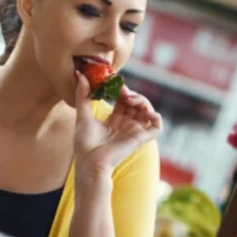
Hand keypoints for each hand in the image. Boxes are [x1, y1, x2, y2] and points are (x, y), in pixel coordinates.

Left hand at [73, 71, 162, 187]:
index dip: (121, 90)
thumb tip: (80, 75)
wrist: (89, 161)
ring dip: (142, 100)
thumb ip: (83, 95)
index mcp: (114, 120)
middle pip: (136, 103)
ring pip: (147, 110)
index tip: (114, 83)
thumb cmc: (84, 143)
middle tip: (122, 91)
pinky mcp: (141, 138)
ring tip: (130, 99)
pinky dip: (154, 115)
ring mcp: (134, 131)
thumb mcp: (83, 114)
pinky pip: (157, 125)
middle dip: (131, 93)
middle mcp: (126, 124)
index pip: (123, 100)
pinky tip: (143, 109)